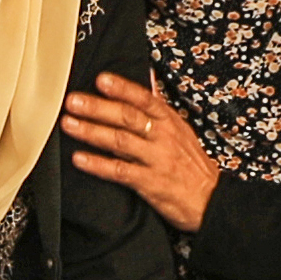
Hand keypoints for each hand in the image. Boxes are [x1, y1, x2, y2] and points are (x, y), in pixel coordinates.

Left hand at [58, 74, 220, 230]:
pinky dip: (98, 165)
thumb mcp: (182, 130)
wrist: (211, 200)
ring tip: (69, 124)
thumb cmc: (192, 166)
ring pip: (120, 141)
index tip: (101, 80)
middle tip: (73, 101)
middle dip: (98, 108)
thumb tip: (148, 79)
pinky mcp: (150, 182)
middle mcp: (163, 137)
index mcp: (170, 122)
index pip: (144, 99)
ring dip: (92, 132)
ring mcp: (156, 159)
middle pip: (128, 117)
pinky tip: (80, 159)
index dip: (122, 88)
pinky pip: (120, 171)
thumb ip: (159, 107)